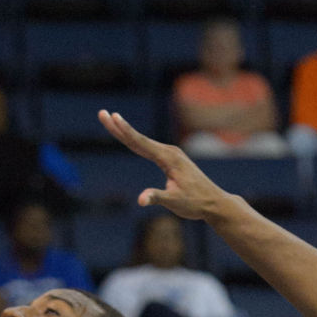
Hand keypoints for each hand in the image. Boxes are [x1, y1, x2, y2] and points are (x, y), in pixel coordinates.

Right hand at [98, 110, 230, 220]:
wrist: (214, 202)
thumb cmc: (195, 203)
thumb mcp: (175, 203)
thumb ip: (157, 198)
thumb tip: (141, 200)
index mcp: (168, 158)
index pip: (141, 143)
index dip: (125, 131)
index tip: (112, 118)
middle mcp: (169, 152)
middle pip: (139, 138)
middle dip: (119, 127)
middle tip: (102, 114)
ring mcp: (171, 154)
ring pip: (143, 142)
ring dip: (126, 132)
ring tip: (111, 121)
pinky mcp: (172, 159)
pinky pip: (149, 148)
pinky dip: (136, 142)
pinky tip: (129, 138)